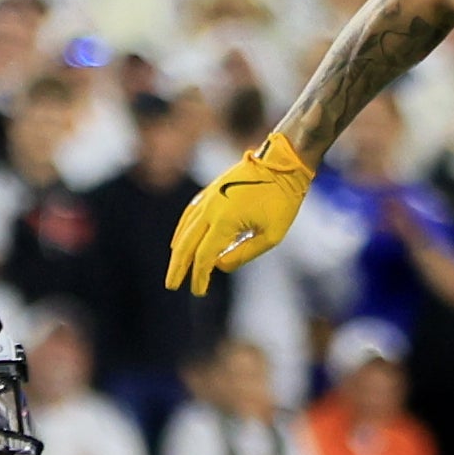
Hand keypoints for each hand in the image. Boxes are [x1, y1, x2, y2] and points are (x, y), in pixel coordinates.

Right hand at [165, 131, 315, 295]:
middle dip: (178, 267)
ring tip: (175, 267)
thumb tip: (220, 266)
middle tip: (171, 285)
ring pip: (186, 228)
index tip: (199, 291)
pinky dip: (182, 229)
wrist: (282, 163)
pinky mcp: (211, 189)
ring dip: (178, 250)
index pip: (205, 256)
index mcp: (226, 221)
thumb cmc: (282, 200)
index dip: (200, 276)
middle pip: (186, 244)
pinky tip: (181, 238)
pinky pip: (190, 213)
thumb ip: (245, 253)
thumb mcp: (272, 235)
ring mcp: (209, 197)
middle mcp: (211, 208)